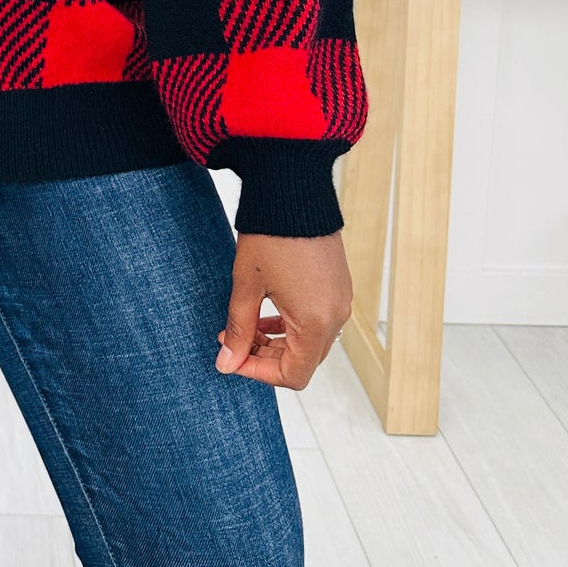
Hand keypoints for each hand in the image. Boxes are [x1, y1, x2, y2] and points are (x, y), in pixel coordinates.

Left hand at [214, 231, 351, 389]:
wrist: (293, 192)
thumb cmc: (270, 236)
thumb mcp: (246, 286)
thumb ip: (238, 329)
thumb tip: (227, 363)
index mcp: (316, 322)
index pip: (293, 375)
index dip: (258, 372)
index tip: (232, 358)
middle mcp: (336, 316)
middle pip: (303, 360)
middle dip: (265, 356)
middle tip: (233, 340)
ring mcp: (341, 300)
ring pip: (310, 341)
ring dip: (277, 341)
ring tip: (246, 324)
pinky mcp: (339, 286)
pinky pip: (318, 320)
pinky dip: (292, 324)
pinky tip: (265, 310)